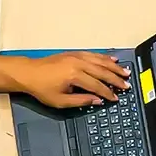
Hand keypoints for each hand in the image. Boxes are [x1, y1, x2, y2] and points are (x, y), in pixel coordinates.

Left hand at [16, 51, 131, 107]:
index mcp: (74, 76)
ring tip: (125, 72)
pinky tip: (112, 59)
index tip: (115, 98)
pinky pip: (93, 55)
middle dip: (116, 79)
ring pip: (100, 61)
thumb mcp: (60, 101)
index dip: (108, 93)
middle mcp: (77, 63)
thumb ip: (81, 101)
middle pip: (102, 71)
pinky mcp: (74, 53)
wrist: (28, 73)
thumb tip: (97, 101)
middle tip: (126, 85)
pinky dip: (104, 57)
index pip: (97, 86)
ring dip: (114, 67)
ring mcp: (76, 56)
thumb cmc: (41, 88)